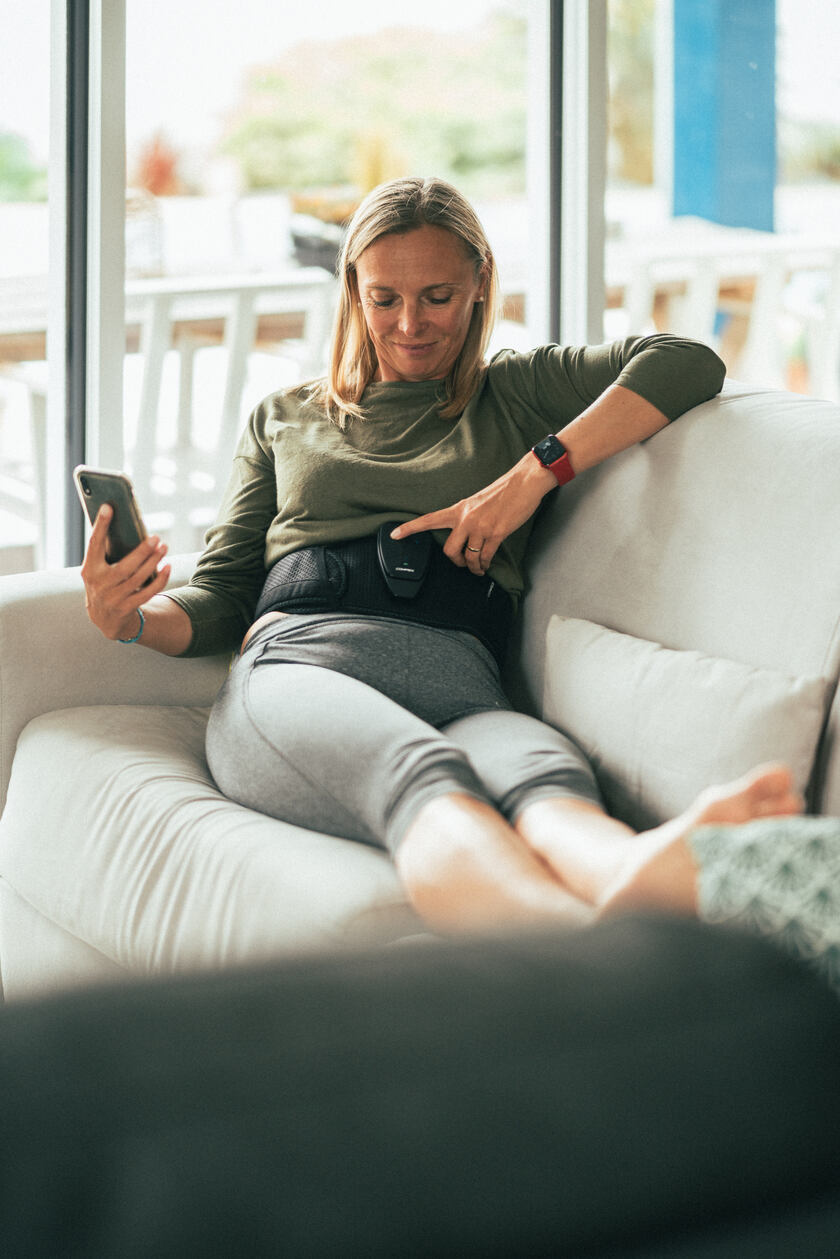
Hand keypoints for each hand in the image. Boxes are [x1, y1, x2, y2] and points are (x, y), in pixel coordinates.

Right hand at [80, 505, 170, 640]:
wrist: (104, 618)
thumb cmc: (103, 583)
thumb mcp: (97, 569)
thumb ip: (105, 552)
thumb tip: (122, 522)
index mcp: (89, 570)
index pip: (94, 544)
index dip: (100, 526)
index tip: (108, 507)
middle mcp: (99, 584)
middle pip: (124, 566)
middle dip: (142, 551)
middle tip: (156, 537)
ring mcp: (113, 598)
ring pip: (138, 578)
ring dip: (154, 561)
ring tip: (164, 547)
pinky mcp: (127, 608)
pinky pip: (147, 592)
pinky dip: (159, 579)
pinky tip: (167, 567)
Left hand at [391, 453, 554, 575]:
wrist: (524, 482)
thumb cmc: (504, 491)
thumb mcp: (478, 501)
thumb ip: (468, 516)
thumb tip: (465, 532)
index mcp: (459, 509)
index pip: (429, 520)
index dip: (410, 528)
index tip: (394, 535)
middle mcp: (466, 519)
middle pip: (449, 550)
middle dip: (455, 562)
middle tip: (462, 565)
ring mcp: (480, 527)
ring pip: (468, 558)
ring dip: (474, 568)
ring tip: (478, 569)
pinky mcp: (496, 533)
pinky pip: (485, 557)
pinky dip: (485, 565)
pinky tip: (487, 565)